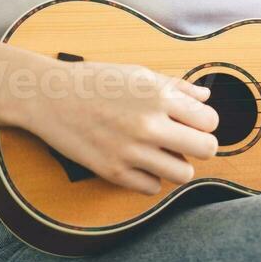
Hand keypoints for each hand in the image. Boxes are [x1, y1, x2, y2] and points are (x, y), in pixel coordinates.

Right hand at [17, 60, 220, 195]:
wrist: (50, 97)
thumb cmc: (96, 81)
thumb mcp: (140, 74)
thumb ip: (177, 87)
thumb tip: (206, 98)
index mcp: (159, 96)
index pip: (210, 121)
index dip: (205, 123)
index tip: (193, 123)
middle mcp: (149, 124)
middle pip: (206, 149)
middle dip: (202, 146)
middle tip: (187, 142)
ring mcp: (131, 151)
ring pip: (184, 174)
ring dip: (179, 165)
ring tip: (165, 154)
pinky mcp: (113, 171)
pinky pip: (152, 187)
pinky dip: (151, 178)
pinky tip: (141, 163)